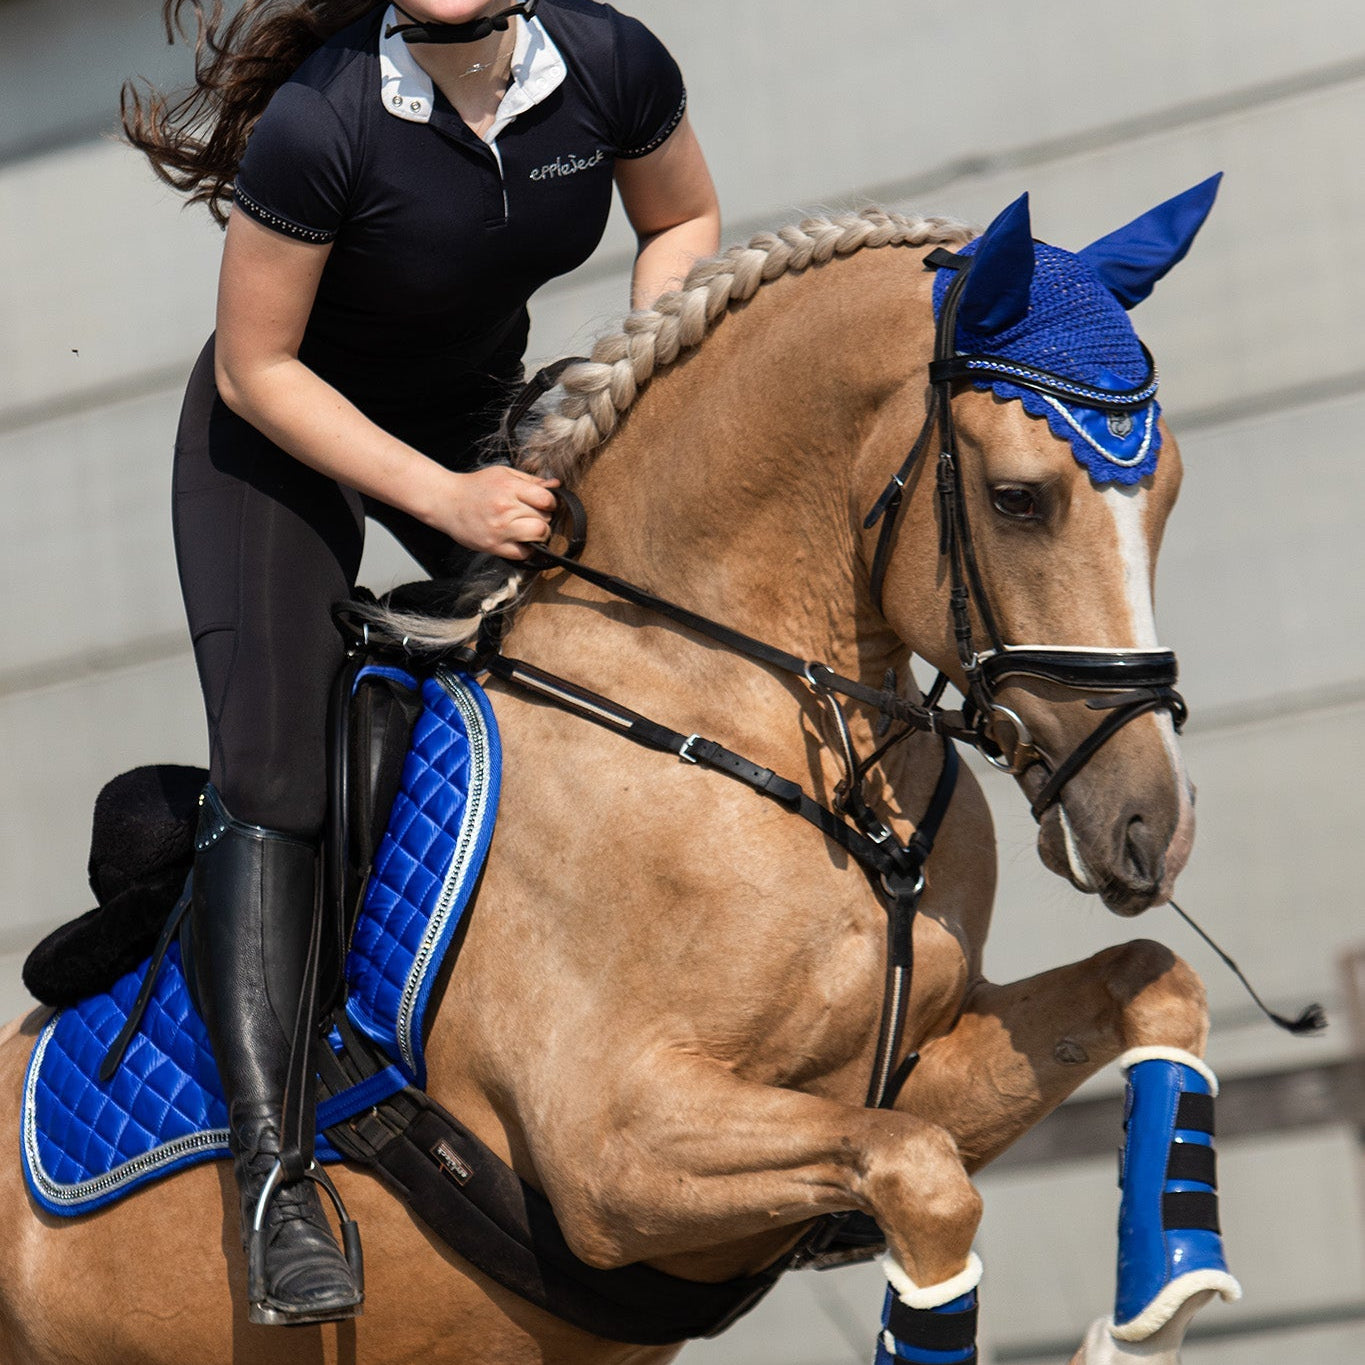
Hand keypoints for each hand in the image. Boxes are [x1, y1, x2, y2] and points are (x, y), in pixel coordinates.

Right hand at [441, 465, 559, 559]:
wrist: (446, 502)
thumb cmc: (475, 487)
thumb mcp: (503, 474)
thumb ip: (531, 480)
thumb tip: (556, 485)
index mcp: (509, 488)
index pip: (547, 499)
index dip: (550, 502)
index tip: (544, 504)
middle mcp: (505, 509)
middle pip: (545, 518)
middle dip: (544, 518)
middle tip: (533, 516)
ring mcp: (500, 529)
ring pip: (539, 536)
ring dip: (539, 534)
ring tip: (529, 528)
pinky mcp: (494, 546)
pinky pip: (524, 553)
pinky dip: (527, 549)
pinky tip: (520, 540)